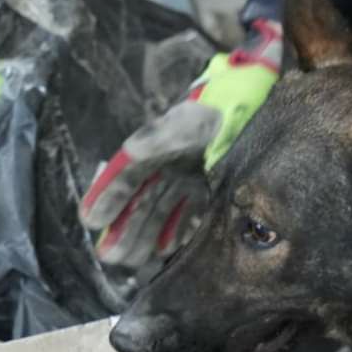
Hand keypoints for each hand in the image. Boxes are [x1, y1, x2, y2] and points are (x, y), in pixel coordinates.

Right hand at [80, 20, 282, 265]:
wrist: (262, 90)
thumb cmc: (228, 100)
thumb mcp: (195, 116)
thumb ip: (164, 132)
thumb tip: (131, 151)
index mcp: (165, 137)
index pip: (129, 168)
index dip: (107, 191)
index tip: (89, 218)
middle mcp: (174, 154)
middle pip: (141, 193)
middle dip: (124, 224)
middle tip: (111, 257)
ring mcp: (191, 166)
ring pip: (161, 203)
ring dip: (145, 231)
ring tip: (131, 261)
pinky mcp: (212, 177)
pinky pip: (186, 207)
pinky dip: (174, 227)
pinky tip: (166, 249)